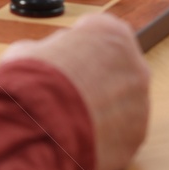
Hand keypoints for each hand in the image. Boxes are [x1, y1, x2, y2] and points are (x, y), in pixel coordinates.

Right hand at [0, 14, 150, 169]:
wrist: (40, 126)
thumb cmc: (33, 82)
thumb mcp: (28, 51)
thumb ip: (47, 51)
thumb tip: (44, 59)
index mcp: (110, 32)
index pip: (98, 33)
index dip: (76, 47)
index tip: (63, 59)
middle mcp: (134, 63)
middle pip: (115, 67)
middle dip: (94, 78)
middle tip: (67, 92)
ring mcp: (140, 101)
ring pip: (121, 102)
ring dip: (100, 107)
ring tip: (69, 119)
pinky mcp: (137, 134)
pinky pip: (120, 131)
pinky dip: (103, 134)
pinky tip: (78, 137)